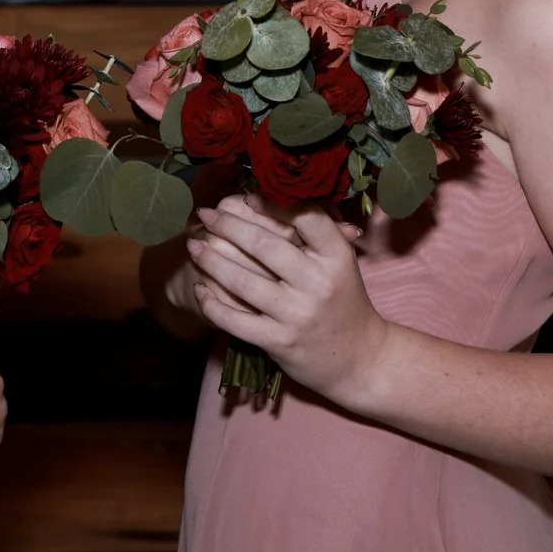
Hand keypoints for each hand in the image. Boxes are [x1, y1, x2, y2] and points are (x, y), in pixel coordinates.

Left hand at [186, 195, 387, 405]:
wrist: (359, 358)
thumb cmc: (342, 300)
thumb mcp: (340, 263)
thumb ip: (316, 232)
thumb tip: (277, 193)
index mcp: (336, 256)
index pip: (303, 217)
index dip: (272, 203)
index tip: (246, 196)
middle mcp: (317, 282)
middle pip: (263, 245)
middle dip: (228, 225)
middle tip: (206, 213)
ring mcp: (296, 314)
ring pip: (242, 281)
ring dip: (211, 260)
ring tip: (194, 246)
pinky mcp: (278, 340)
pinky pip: (234, 319)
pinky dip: (211, 303)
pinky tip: (200, 289)